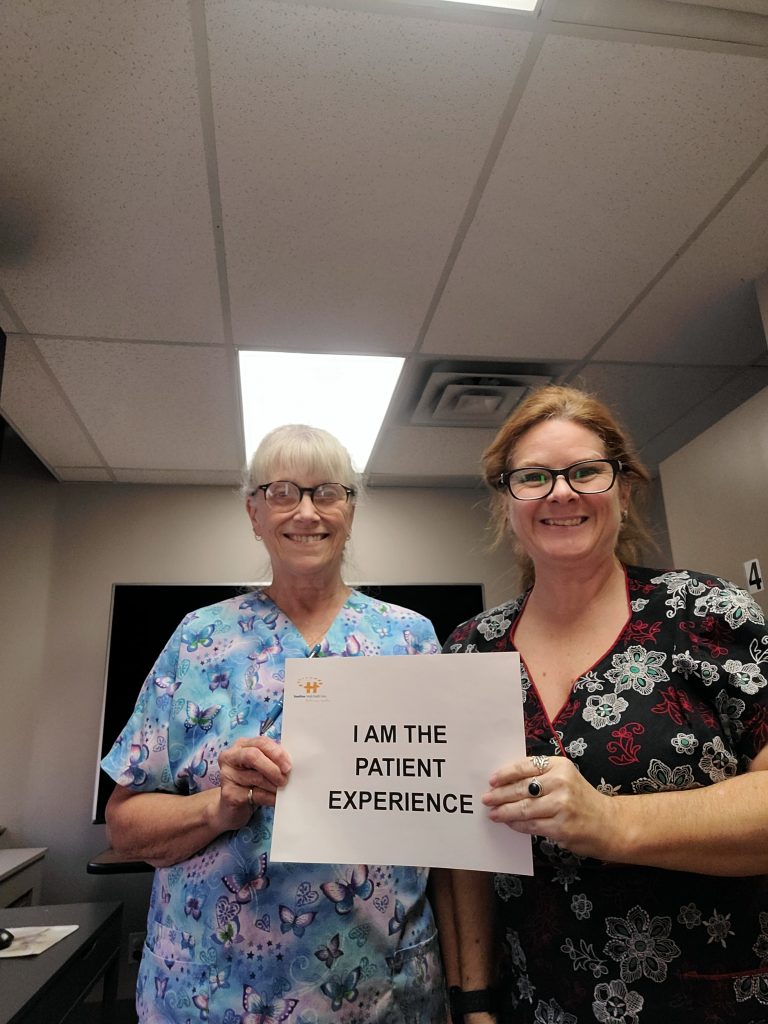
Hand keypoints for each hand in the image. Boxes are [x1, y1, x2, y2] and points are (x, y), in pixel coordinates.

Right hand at [217, 736, 291, 828]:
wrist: (230, 809)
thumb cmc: (249, 784)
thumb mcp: (260, 768)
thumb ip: (272, 760)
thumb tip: (289, 763)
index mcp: (241, 746)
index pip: (261, 742)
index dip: (276, 753)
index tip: (288, 765)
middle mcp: (230, 757)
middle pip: (253, 756)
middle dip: (273, 768)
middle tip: (285, 778)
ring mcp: (227, 775)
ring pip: (257, 777)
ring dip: (274, 785)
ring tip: (283, 790)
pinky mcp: (229, 794)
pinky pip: (256, 794)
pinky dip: (270, 797)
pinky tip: (276, 800)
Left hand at [483, 754, 613, 859]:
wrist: (609, 824)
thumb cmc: (580, 799)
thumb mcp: (565, 777)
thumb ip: (540, 776)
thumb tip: (506, 781)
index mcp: (560, 765)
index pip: (525, 766)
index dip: (505, 774)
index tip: (492, 780)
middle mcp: (561, 782)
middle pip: (521, 788)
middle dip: (500, 794)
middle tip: (486, 798)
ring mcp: (562, 805)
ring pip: (523, 808)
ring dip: (504, 811)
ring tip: (492, 813)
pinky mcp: (561, 826)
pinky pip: (531, 825)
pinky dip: (517, 824)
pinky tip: (509, 823)